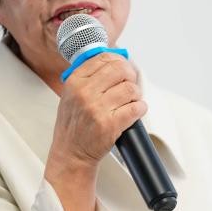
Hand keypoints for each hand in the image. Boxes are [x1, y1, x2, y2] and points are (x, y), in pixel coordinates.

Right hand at [51, 53, 145, 167]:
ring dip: (135, 95)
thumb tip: (114, 61)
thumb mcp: (71, 94)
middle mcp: (85, 92)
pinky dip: (140, 109)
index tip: (123, 67)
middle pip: (120, 69)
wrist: (71, 152)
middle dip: (130, 76)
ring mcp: (98, 108)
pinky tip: (134, 111)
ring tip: (130, 101)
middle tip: (130, 84)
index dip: (119, 61)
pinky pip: (136, 108)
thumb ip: (89, 76)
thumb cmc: (73, 125)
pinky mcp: (110, 124)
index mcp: (75, 81)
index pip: (104, 58)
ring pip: (130, 89)